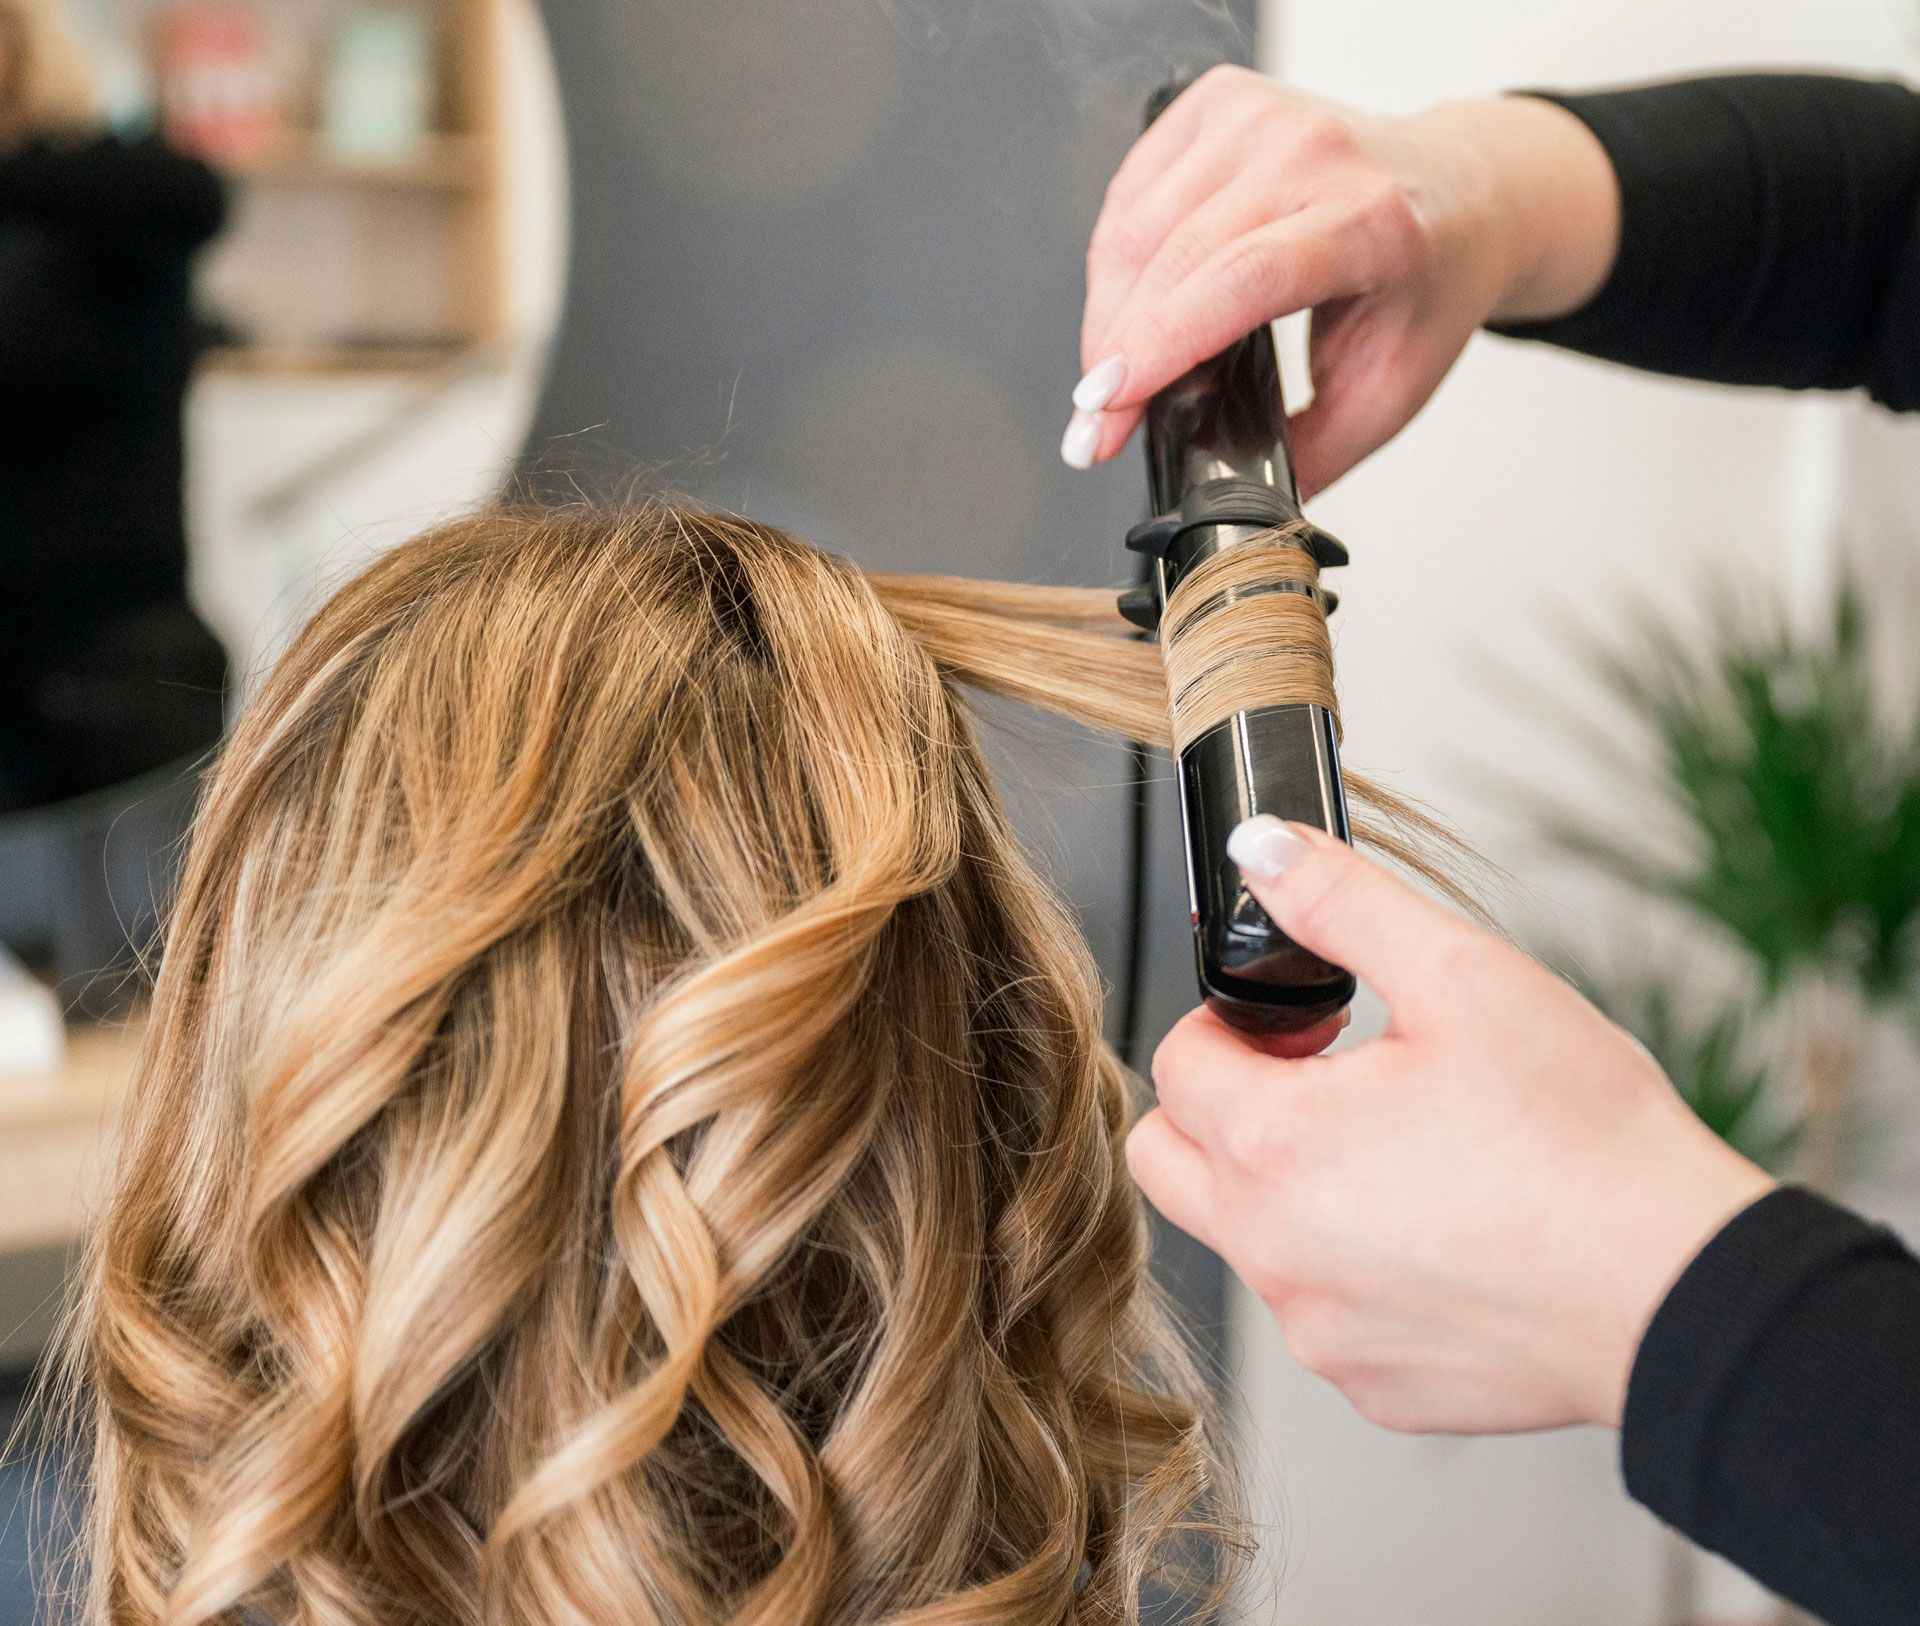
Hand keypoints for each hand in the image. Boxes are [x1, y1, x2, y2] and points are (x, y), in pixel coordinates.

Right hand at [1064, 68, 1620, 494]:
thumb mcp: (1389, 393)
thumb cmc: (1427, 283)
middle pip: (1171, 258)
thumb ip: (1311, 454)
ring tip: (1112, 380)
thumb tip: (1234, 508)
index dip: (1157, 347)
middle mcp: (1311, 153)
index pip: (1238, 279)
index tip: (1105, 410)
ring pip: (1134, 227)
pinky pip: (1129, 193)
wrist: (1463, 191)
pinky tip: (1130, 308)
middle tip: (1092, 430)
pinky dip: (1113, 264)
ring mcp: (1259, 116)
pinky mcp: (1217, 102)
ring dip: (1105, 317)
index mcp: (1370, 222)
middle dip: (1112, 357)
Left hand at [1127, 817, 1773, 1433]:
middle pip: (1171, 1159)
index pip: (1175, 1061)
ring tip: (1402, 1155)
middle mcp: (1272, 1252)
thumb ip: (1340, 903)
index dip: (1238, 1023)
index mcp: (1274, 1146)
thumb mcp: (1462, 975)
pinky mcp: (1373, 1385)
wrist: (1682, 1292)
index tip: (1315, 1026)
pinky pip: (1319, 1312)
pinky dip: (1351, 1270)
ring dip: (1287, 1188)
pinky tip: (1443, 1237)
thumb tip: (1263, 851)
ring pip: (1244, 1240)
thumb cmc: (1586, 1143)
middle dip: (1225, 1107)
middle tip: (1325, 1084)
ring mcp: (1319, 1331)